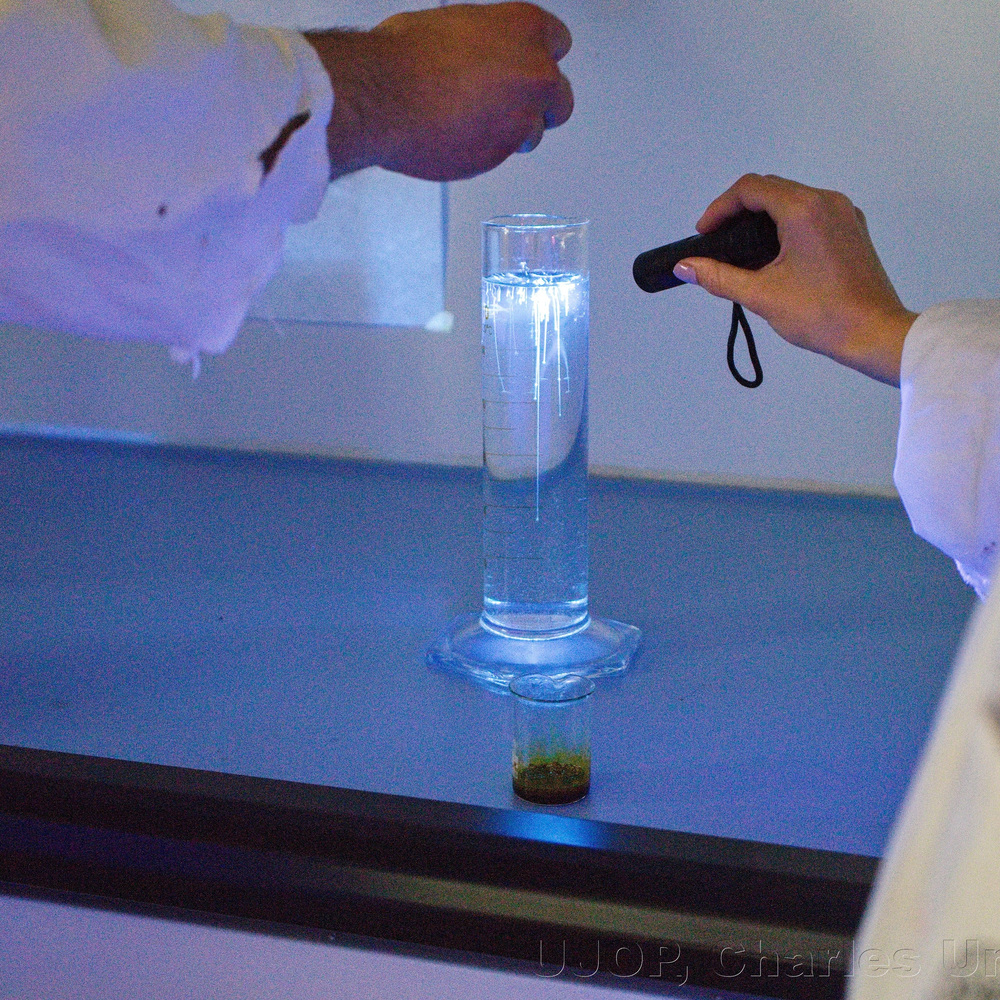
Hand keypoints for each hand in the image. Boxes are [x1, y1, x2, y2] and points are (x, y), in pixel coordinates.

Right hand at [306, 3, 572, 181]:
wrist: (386, 98)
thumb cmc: (406, 56)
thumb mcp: (452, 25)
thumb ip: (482, 44)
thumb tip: (476, 53)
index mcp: (526, 29)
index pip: (559, 42)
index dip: (540, 58)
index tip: (529, 67)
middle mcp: (535, 74)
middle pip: (559, 98)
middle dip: (538, 104)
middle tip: (512, 106)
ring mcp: (522, 118)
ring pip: (535, 133)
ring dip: (514, 133)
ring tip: (478, 126)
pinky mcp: (501, 154)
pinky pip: (503, 155)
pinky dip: (486, 151)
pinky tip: (460, 139)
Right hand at [673, 174, 917, 385]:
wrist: (874, 333)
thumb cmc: (821, 315)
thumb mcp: (761, 295)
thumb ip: (719, 277)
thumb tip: (685, 266)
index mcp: (804, 210)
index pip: (751, 188)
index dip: (720, 208)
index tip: (704, 234)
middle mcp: (826, 201)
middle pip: (771, 188)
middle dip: (738, 210)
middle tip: (717, 240)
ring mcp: (844, 213)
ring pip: (792, 199)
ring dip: (762, 217)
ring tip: (741, 249)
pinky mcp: (852, 229)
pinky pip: (811, 213)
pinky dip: (786, 224)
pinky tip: (774, 254)